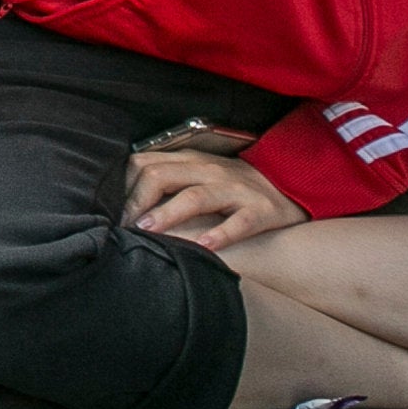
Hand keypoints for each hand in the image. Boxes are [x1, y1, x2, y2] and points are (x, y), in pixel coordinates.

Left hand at [124, 144, 307, 250]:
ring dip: (167, 214)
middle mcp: (210, 171)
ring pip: (195, 197)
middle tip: (126, 227)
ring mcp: (236, 190)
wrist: (292, 186)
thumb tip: (129, 202)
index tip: (115, 212)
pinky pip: (239, 222)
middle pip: (162, 176)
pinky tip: (205, 247)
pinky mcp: (260, 211)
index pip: (145, 164)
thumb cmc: (235, 186)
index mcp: (191, 161)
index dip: (125, 188)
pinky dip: (221, 234)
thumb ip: (171, 180)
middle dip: (138, 202)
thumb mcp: (201, 174)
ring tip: (148, 232)